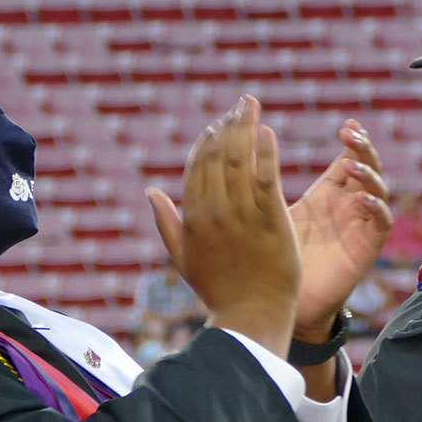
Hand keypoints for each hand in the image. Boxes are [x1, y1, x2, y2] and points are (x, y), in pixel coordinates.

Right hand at [146, 97, 300, 358]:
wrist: (252, 316)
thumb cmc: (218, 290)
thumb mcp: (183, 257)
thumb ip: (166, 222)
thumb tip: (150, 190)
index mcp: (192, 218)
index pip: (196, 165)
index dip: (207, 139)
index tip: (219, 123)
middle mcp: (214, 212)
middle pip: (218, 155)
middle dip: (227, 124)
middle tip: (240, 104)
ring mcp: (243, 216)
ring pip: (241, 160)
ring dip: (245, 127)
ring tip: (252, 106)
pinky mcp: (272, 221)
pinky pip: (267, 177)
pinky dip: (266, 151)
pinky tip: (268, 132)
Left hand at [287, 119, 391, 340]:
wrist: (282, 301)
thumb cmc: (274, 254)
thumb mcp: (271, 208)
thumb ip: (267, 179)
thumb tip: (247, 143)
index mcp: (329, 193)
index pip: (348, 158)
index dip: (353, 140)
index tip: (347, 124)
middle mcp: (349, 204)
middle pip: (368, 167)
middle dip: (363, 148)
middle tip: (350, 135)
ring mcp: (360, 225)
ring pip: (379, 190)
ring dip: (369, 174)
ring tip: (350, 165)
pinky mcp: (366, 248)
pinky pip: (381, 223)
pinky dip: (375, 208)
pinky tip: (361, 200)